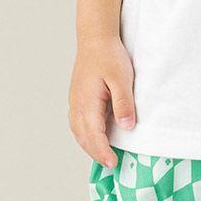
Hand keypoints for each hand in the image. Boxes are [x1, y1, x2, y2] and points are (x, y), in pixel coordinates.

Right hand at [68, 35, 136, 168]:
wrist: (95, 37)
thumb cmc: (108, 55)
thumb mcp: (121, 79)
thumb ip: (123, 103)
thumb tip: (126, 127)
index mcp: (87, 103)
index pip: (94, 136)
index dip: (103, 152)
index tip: (113, 163)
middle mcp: (77, 105)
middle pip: (83, 138)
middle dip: (96, 153)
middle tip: (111, 163)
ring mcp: (74, 101)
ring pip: (78, 131)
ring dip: (89, 144)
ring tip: (103, 153)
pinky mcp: (77, 96)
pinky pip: (77, 122)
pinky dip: (85, 133)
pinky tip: (94, 133)